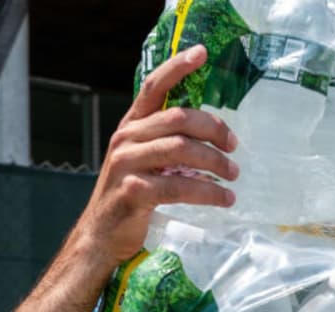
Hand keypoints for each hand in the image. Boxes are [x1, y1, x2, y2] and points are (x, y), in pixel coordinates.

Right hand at [71, 45, 238, 266]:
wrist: (101, 237)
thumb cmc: (129, 197)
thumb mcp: (142, 161)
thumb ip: (165, 142)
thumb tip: (211, 134)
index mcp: (131, 127)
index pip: (154, 87)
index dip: (177, 67)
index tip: (202, 52)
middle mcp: (126, 139)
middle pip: (178, 118)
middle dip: (213, 128)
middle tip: (233, 146)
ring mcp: (127, 164)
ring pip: (181, 149)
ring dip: (215, 162)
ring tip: (233, 175)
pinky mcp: (134, 191)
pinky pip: (180, 186)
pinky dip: (208, 192)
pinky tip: (224, 199)